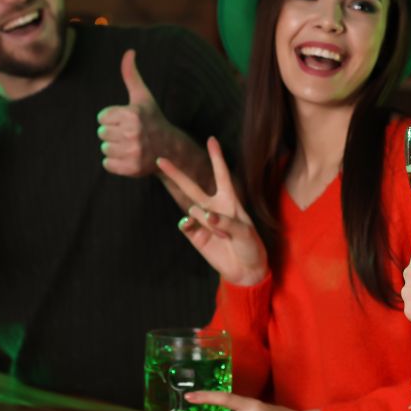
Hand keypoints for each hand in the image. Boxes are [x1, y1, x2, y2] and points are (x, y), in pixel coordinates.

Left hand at [97, 49, 171, 177]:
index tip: (128, 121)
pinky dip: (115, 163)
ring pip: (104, 149)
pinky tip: (129, 157)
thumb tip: (129, 51)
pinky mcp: (132, 168)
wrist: (169, 148)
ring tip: (130, 145)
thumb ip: (131, 75)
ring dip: (114, 148)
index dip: (112, 119)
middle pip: (101, 133)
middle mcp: (134, 133)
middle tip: (130, 134)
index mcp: (133, 114)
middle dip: (113, 134)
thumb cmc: (152, 119)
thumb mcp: (142, 97)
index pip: (102, 117)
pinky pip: (107, 164)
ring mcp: (134, 152)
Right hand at [157, 138, 267, 286]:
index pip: (222, 174)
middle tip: (160, 159)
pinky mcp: (195, 235)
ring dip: (204, 219)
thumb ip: (226, 222)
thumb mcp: (245, 232)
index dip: (217, 157)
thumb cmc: (251, 246)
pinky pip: (185, 224)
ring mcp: (202, 221)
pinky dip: (188, 224)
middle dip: (177, 173)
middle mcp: (214, 207)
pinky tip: (193, 227)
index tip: (211, 139)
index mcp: (230, 201)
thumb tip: (205, 216)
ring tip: (222, 235)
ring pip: (191, 208)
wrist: (245, 270)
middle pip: (192, 186)